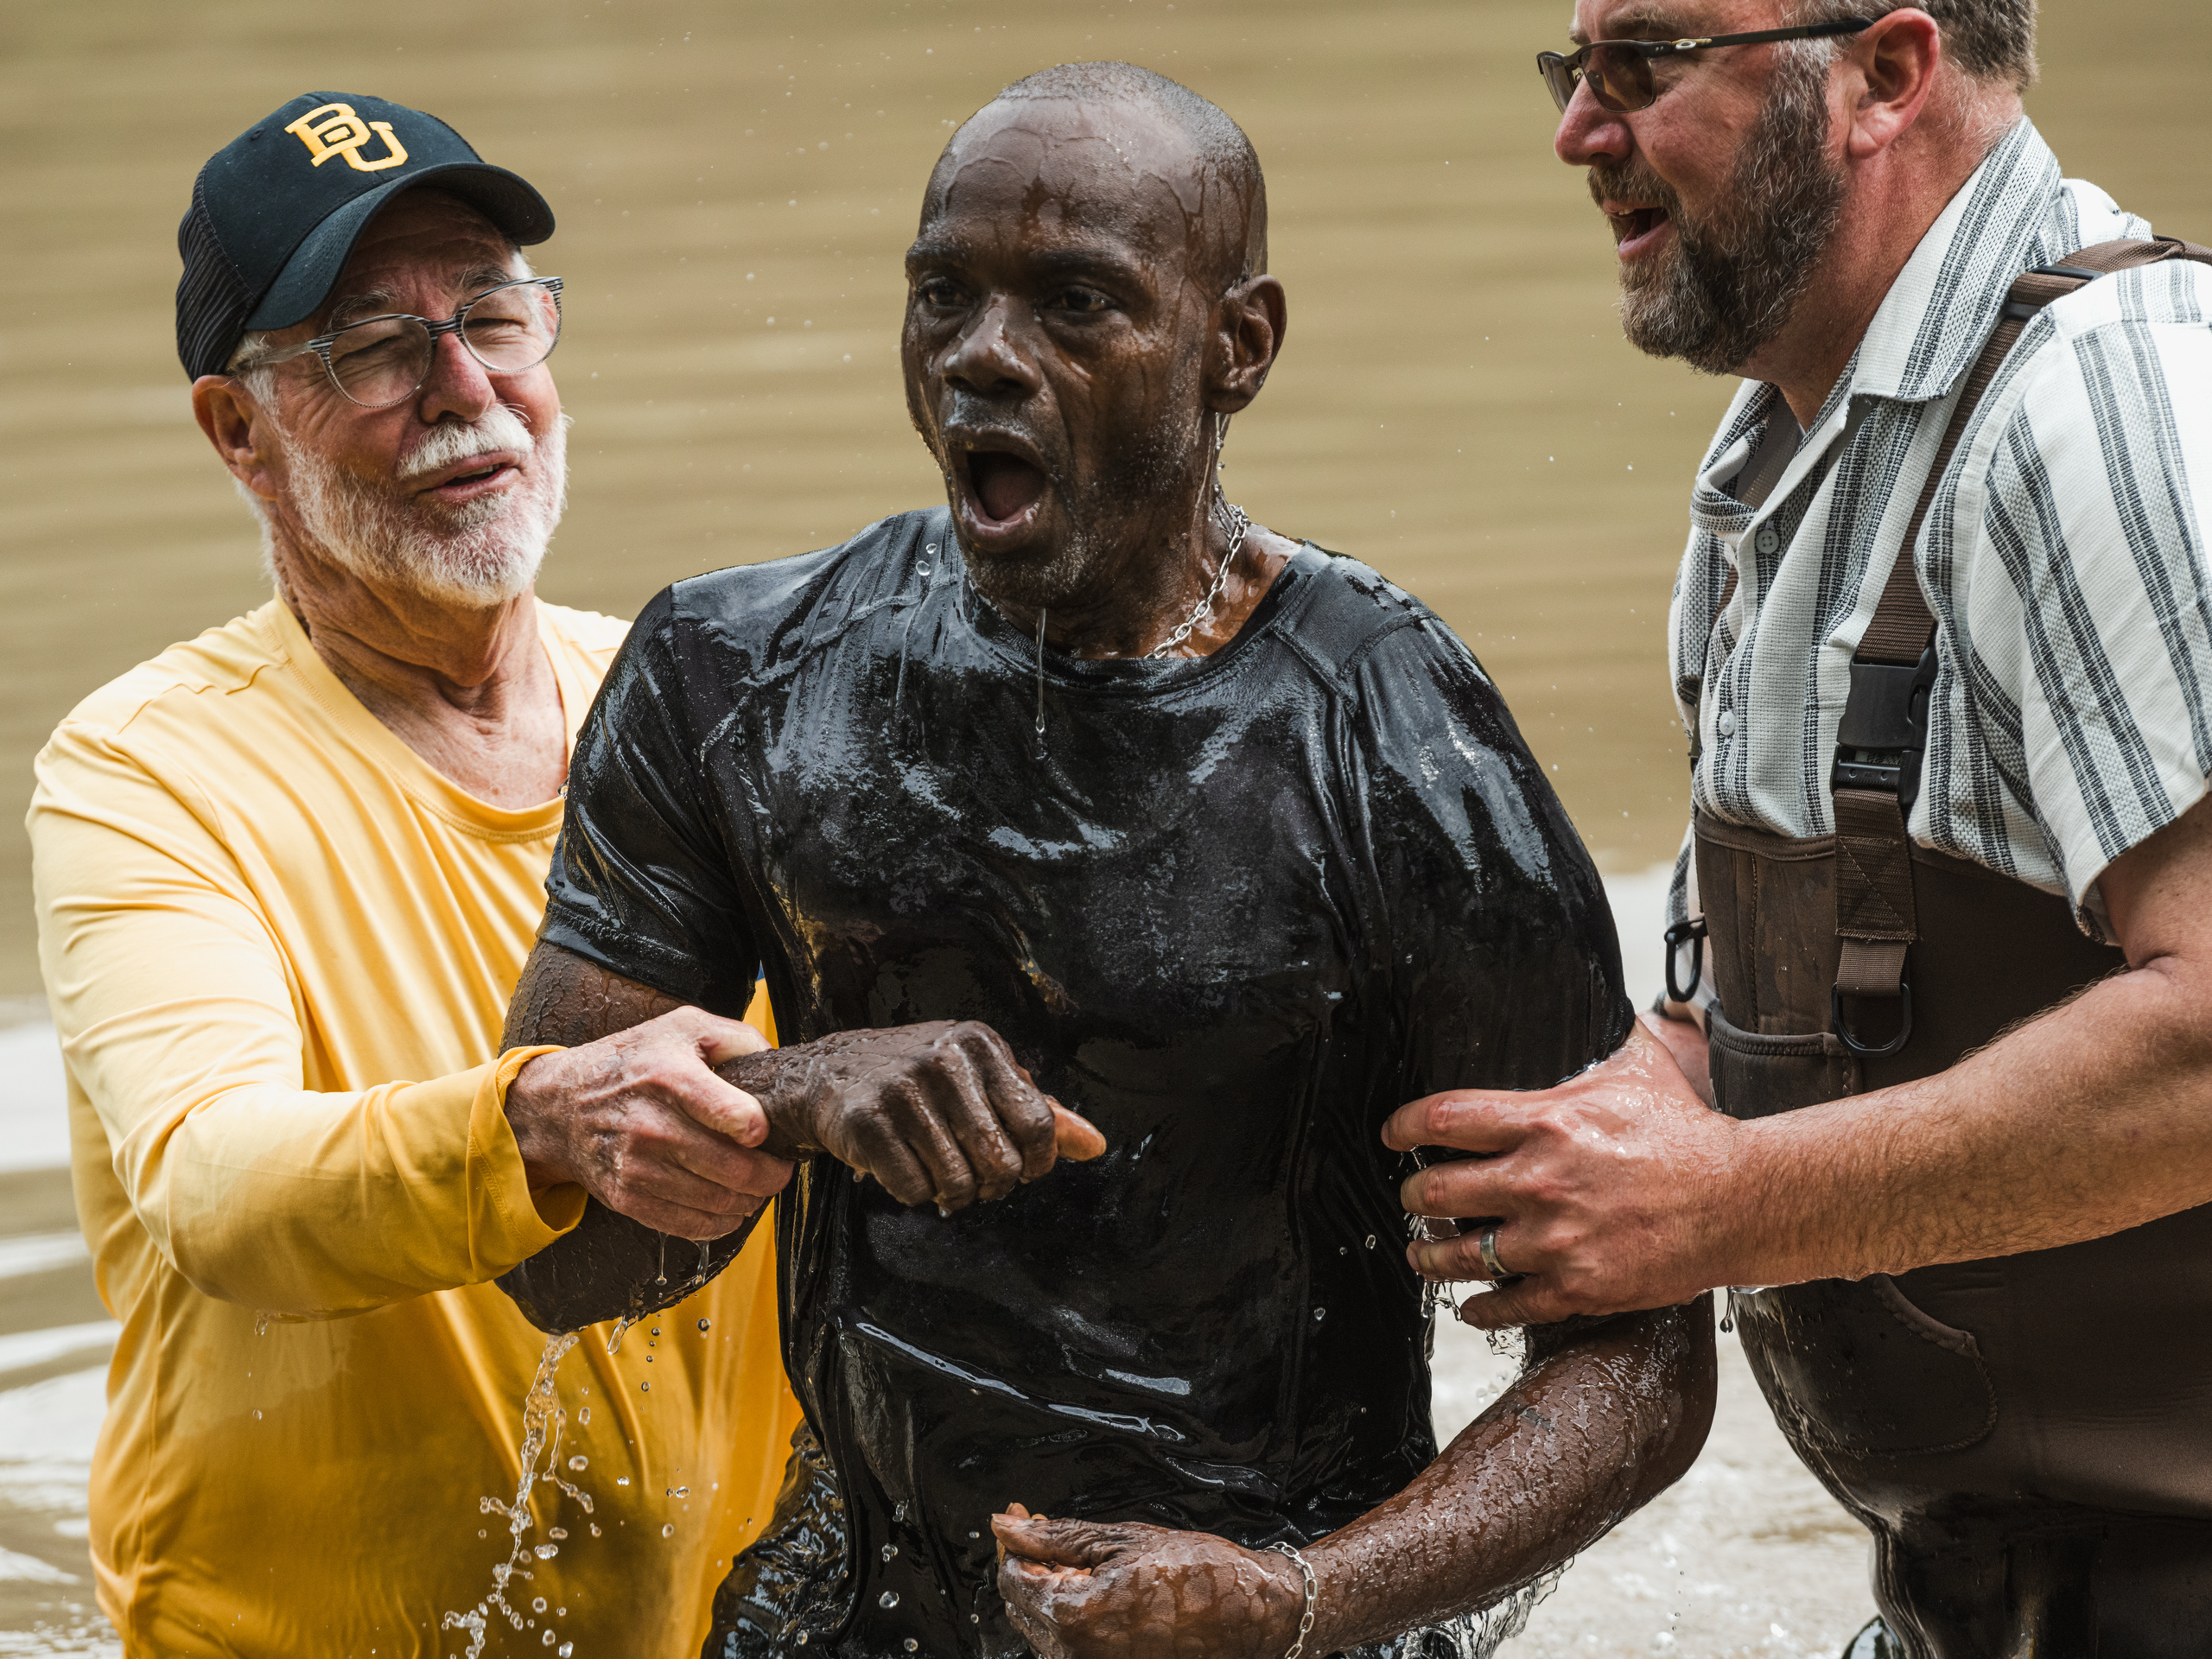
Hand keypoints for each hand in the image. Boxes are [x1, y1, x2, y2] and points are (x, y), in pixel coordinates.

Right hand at [505, 1006, 793, 1239]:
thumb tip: (777, 1064)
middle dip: (771, 1174)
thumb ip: (738, 1038)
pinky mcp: (628, 1198)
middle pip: (736, 1169)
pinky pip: (690, 1226)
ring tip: (758, 1185)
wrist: (561, 1105)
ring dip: (751, 1200)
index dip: (766, 1130)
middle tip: (780, 1168)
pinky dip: (721, 1222)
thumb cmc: (632, 1062)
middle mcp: (652, 1126)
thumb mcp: (683, 1027)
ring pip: (718, 1202)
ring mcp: (638, 1167)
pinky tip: (729, 1205)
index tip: (769, 1131)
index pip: (738, 1118)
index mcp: (670, 1076)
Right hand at [738, 1020, 1106, 1211]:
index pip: (1038, 1123)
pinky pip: (915, 1190)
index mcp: (980, 1044)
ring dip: (951, 1193)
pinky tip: (905, 1168)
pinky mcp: (868, 1122)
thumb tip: (1096, 1145)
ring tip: (938, 1172)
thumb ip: (1038, 1112)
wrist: (829, 1073)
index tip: (1024, 1169)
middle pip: (1001, 1161)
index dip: (1038, 1163)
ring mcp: (903, 1089)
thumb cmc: (918, 1080)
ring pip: (957, 1182)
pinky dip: (915, 1193)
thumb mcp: (980, 1080)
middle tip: (976, 1177)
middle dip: (993, 1184)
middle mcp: (944, 1059)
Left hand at [993, 1505, 1304, 1658]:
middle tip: (1044, 1527)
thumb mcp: (1122, 1540)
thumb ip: (1056, 1537)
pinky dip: (1072, 1615)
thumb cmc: (1199, 1574)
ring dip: (1049, 1590)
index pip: (1012, 1579)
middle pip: (1022, 1607)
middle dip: (1029, 1564)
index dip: (1013, 1542)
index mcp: (1074, 1617)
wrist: (1254, 1615)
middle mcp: (1076, 1656)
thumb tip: (1006, 1527)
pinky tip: (1094, 1588)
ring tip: (1076, 1557)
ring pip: (1044, 1629)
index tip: (1021, 1515)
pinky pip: (1071, 1648)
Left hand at [1382, 1021, 1738, 1326]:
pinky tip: (1471, 1303)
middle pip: (1437, 1192)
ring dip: (1430, 1255)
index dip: (1403, 1128)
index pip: (1443, 1120)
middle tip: (1411, 1198)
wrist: (1739, 1200)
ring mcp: (1554, 1240)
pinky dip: (1481, 1306)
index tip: (1392, 1136)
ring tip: (1421, 1252)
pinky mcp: (1577, 1286)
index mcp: (1544, 1122)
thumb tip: (1587, 996)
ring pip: (1460, 1255)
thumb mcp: (1637, 1066)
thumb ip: (1598, 1035)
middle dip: (1413, 1196)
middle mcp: (1538, 1181)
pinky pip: (1508, 1303)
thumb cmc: (1687, 1132)